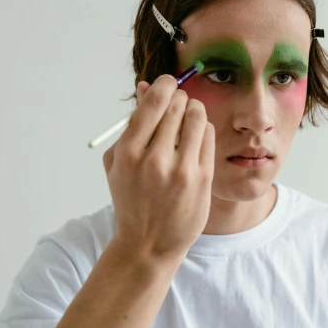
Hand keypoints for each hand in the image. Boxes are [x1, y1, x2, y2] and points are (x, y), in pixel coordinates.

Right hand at [102, 75, 214, 264]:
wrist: (148, 243)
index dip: (165, 85)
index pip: (155, 101)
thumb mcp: (119, 162)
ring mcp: (181, 170)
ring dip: (194, 110)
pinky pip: (208, 136)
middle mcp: (155, 160)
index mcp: (128, 153)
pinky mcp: (202, 177)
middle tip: (178, 104)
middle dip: (179, 98)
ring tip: (188, 117)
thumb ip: (131, 124)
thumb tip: (147, 86)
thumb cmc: (131, 197)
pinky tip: (195, 139)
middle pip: (178, 105)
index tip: (168, 84)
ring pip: (197, 116)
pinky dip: (203, 130)